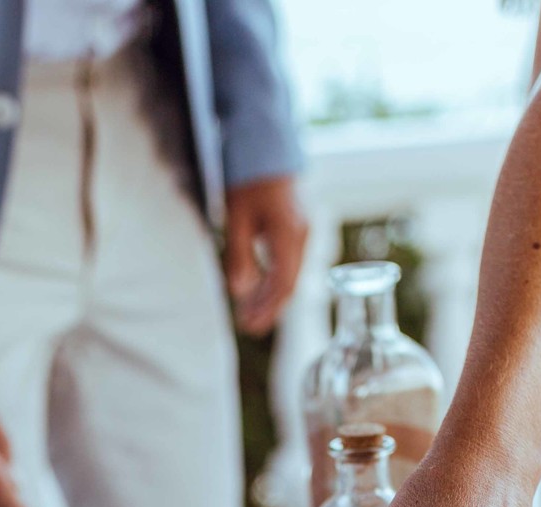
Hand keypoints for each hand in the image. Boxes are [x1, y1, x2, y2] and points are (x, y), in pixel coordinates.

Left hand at [223, 176, 307, 335]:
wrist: (266, 146)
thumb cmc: (248, 178)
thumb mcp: (236, 217)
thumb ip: (239, 255)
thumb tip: (241, 292)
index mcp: (289, 234)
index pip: (283, 284)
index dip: (267, 309)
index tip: (250, 326)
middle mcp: (302, 235)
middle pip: (289, 283)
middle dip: (269, 308)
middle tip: (248, 326)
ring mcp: (303, 231)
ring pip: (290, 274)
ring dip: (271, 295)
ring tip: (250, 312)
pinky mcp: (297, 227)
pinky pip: (290, 261)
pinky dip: (275, 279)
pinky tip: (259, 288)